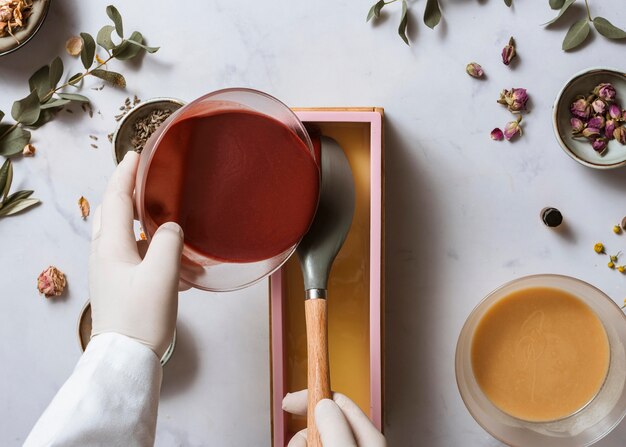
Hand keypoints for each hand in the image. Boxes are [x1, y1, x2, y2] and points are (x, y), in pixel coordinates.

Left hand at [89, 151, 183, 357]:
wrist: (127, 357)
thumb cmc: (142, 317)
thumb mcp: (162, 275)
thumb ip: (169, 241)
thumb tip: (172, 227)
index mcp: (111, 246)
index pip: (115, 198)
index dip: (125, 173)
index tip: (135, 154)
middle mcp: (106, 254)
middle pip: (115, 212)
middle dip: (131, 194)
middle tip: (150, 181)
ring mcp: (111, 270)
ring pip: (129, 235)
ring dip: (152, 230)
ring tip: (178, 234)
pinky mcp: (121, 284)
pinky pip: (138, 257)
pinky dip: (158, 254)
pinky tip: (182, 270)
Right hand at [282, 390, 385, 446]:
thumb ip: (336, 429)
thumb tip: (323, 404)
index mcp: (369, 437)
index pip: (338, 402)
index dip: (312, 396)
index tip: (290, 401)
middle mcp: (357, 444)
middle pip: (322, 423)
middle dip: (303, 432)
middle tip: (295, 445)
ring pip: (315, 440)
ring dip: (301, 444)